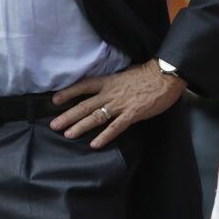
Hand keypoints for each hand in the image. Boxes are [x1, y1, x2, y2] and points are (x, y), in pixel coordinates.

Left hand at [49, 59, 186, 148]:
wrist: (165, 75)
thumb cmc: (147, 74)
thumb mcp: (124, 74)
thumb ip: (112, 83)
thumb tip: (104, 89)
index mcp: (109, 81)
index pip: (84, 86)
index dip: (68, 92)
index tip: (55, 100)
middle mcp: (110, 93)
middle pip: (85, 105)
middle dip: (68, 116)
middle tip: (54, 125)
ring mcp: (120, 104)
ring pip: (96, 117)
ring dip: (81, 127)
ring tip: (68, 135)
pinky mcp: (132, 114)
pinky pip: (116, 127)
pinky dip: (105, 136)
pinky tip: (94, 144)